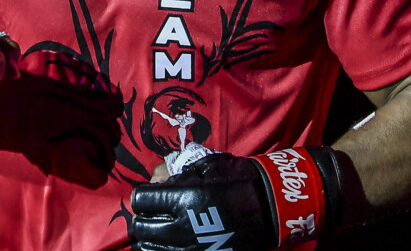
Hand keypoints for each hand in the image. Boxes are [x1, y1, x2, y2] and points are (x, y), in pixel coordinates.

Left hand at [131, 147, 339, 249]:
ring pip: (150, 250)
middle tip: (148, 217)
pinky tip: (168, 247)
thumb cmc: (238, 179)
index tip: (147, 196)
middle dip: (141, 221)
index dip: (142, 197)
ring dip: (148, 241)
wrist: (269, 207)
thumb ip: (178, 173)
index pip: (140, 201)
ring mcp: (190, 247)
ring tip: (155, 235)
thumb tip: (157, 180)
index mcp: (181, 198)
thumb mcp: (207, 167)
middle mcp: (180, 226)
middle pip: (140, 228)